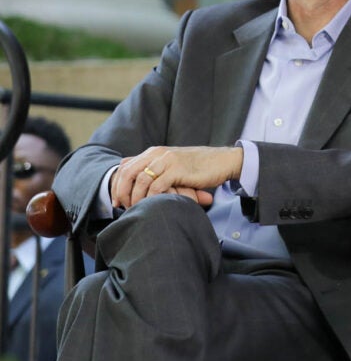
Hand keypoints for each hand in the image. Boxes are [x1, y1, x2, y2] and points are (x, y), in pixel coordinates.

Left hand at [112, 146, 244, 209]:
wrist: (223, 161)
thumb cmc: (198, 166)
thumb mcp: (173, 164)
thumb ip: (155, 167)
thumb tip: (134, 175)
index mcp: (154, 152)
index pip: (125, 166)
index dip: (116, 184)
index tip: (117, 200)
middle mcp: (158, 153)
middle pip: (128, 172)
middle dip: (121, 192)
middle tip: (122, 207)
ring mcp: (168, 161)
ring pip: (140, 180)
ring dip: (136, 197)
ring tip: (137, 208)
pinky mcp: (178, 170)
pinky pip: (157, 186)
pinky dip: (151, 198)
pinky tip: (153, 206)